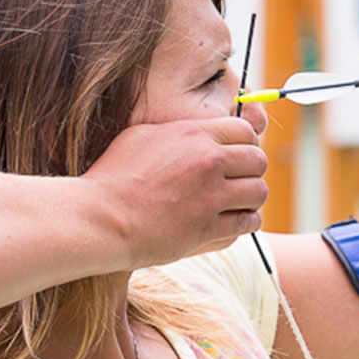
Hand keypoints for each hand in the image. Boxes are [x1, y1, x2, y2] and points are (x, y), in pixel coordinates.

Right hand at [82, 116, 268, 267]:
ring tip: (238, 203)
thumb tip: (198, 130)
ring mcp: (210, 196)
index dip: (245, 144)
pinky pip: (248, 222)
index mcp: (193, 135)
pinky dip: (245, 222)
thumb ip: (177, 131)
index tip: (236, 156)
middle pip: (258, 160)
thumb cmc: (113, 177)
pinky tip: (233, 222)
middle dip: (251, 171)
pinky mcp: (208, 227)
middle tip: (239, 181)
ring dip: (251, 198)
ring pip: (258, 192)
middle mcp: (207, 162)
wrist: (99, 218)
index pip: (245, 131)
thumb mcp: (142, 137)